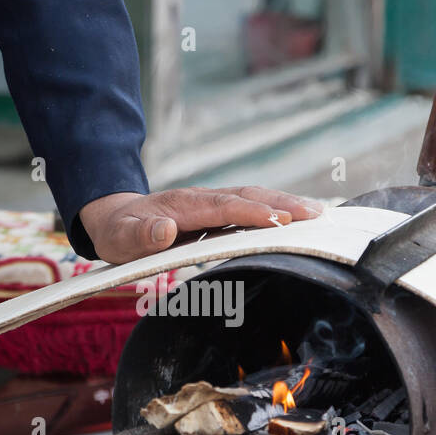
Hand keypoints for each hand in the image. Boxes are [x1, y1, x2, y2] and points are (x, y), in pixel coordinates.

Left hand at [78, 186, 322, 263]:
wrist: (116, 218)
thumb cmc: (120, 233)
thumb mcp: (120, 239)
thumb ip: (140, 236)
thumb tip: (164, 230)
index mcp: (182, 206)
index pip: (223, 207)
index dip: (251, 212)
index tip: (280, 220)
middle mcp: (202, 199)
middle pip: (247, 195)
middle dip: (281, 203)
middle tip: (315, 215)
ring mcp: (212, 202)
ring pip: (253, 197)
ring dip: (285, 203)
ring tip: (318, 214)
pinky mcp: (217, 211)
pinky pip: (250, 206)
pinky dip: (276, 209)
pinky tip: (298, 218)